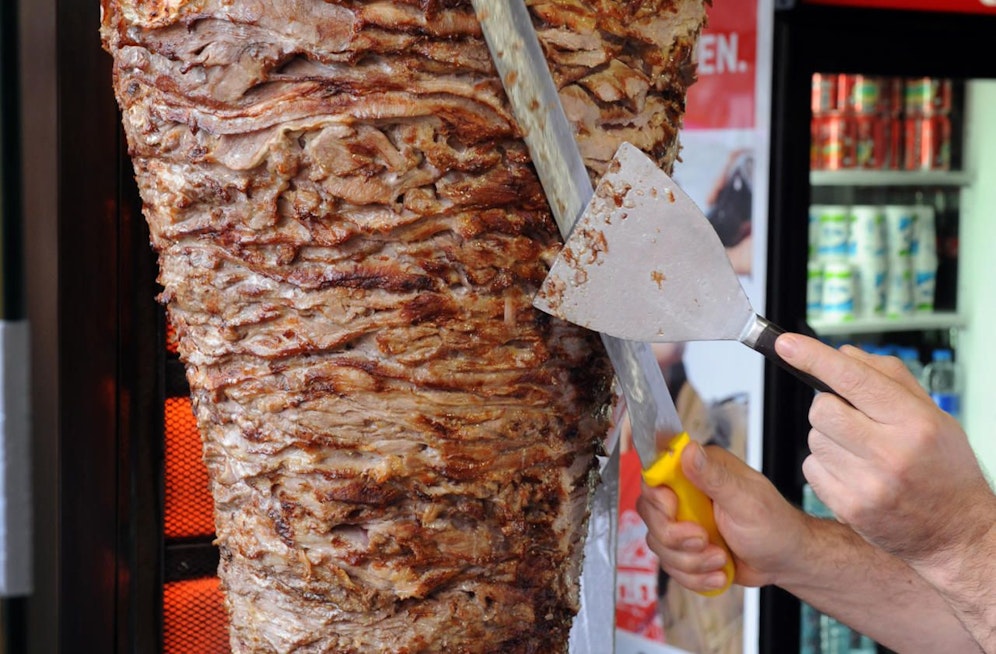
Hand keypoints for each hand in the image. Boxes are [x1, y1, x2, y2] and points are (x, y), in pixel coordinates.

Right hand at [636, 441, 810, 592]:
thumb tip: (688, 450)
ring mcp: (684, 521)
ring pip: (658, 544)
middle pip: (650, 513)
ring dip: (691, 561)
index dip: (657, 496)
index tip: (674, 510)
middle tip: (705, 541)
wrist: (786, 562)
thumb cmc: (775, 526)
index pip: (655, 473)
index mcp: (700, 470)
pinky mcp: (685, 548)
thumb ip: (713, 476)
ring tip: (720, 559)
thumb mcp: (745, 499)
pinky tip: (718, 571)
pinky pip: (670, 566)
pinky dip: (695, 576)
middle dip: (676, 538)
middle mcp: (687, 493)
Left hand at [775, 333, 993, 563]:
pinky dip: (825, 467)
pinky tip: (854, 474)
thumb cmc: (945, 470)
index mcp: (916, 423)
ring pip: (813, 438)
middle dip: (830, 408)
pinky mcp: (849, 508)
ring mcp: (868, 484)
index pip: (852, 379)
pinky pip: (810, 469)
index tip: (787, 344)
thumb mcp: (933, 415)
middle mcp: (891, 453)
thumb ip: (889, 378)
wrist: (957, 533)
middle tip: (854, 420)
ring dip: (829, 439)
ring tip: (862, 452)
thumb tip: (843, 354)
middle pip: (821, 409)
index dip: (814, 357)